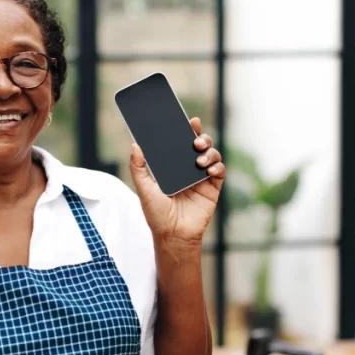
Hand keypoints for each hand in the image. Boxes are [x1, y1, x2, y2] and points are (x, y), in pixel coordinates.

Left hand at [128, 117, 224, 246]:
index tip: (190, 120)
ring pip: (212, 155)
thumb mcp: (144, 189)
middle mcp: (188, 169)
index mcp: (173, 166)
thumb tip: (134, 145)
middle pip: (200, 145)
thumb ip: (138, 168)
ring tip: (199, 160)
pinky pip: (220, 172)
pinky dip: (217, 167)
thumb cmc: (156, 214)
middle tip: (195, 140)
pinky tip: (209, 170)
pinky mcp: (212, 189)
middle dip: (201, 137)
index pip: (181, 144)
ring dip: (209, 152)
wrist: (172, 235)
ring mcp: (201, 178)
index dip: (187, 130)